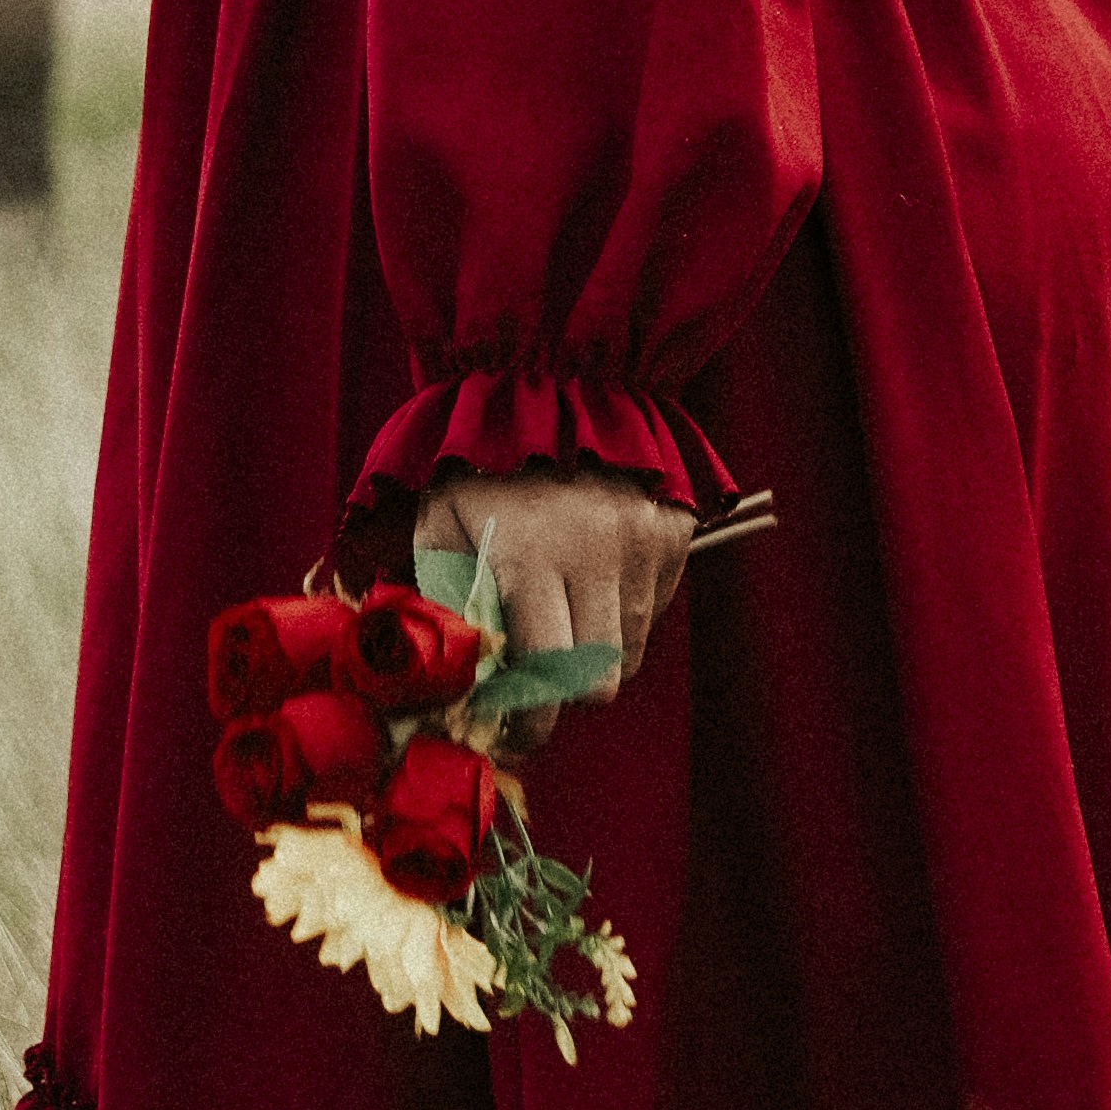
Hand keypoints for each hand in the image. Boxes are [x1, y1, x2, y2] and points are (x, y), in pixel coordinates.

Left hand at [430, 464, 693, 704]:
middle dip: (566, 691)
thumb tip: (459, 686)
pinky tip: (591, 571)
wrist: (545, 379)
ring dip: (594, 649)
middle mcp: (595, 551)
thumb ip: (447, 607)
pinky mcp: (672, 531)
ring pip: (630, 650)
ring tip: (560, 607)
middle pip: (602, 680)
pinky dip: (623, 608)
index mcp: (529, 556)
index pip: (547, 677)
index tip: (513, 730)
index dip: (531, 722)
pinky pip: (653, 607)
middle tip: (536, 679)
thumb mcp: (438, 528)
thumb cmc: (475, 467)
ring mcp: (642, 540)